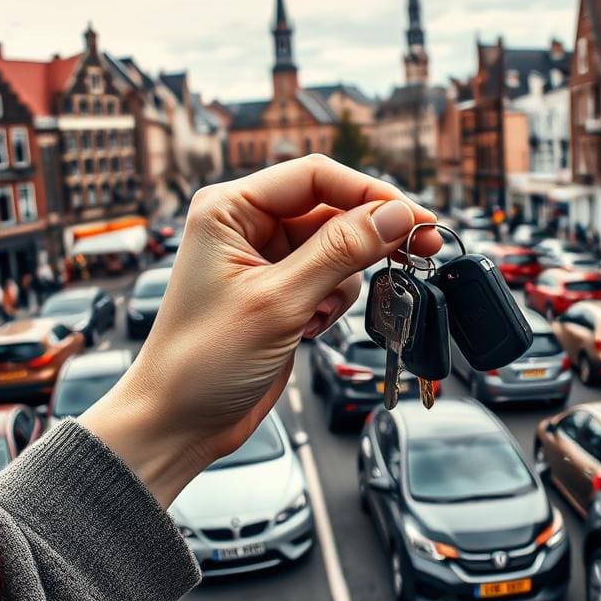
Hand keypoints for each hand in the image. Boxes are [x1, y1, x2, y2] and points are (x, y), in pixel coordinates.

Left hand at [80, 155, 439, 505]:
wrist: (180, 422)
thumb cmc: (200, 361)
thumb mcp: (279, 301)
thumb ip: (340, 252)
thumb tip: (394, 214)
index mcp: (230, 209)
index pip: (315, 178)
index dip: (371, 193)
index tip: (415, 216)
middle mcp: (247, 227)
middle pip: (332, 211)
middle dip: (371, 237)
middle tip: (420, 249)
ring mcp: (265, 261)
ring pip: (338, 248)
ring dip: (345, 282)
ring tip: (320, 315)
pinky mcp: (281, 293)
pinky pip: (331, 280)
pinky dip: (333, 303)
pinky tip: (310, 328)